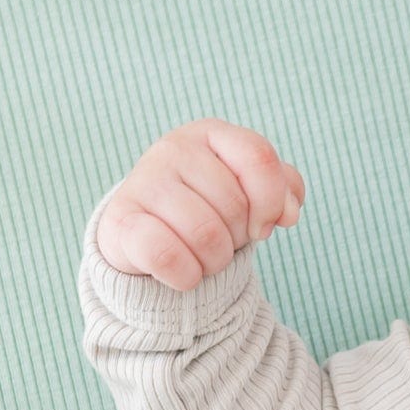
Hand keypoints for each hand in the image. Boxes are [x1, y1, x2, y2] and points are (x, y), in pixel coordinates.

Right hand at [93, 118, 306, 289]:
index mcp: (211, 133)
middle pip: (235, 207)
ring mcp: (143, 182)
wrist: (148, 237)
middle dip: (238, 238)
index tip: (262, 226)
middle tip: (220, 238)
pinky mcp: (120, 221)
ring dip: (214, 261)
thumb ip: (282, 189)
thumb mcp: (250, 191)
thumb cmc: (209, 209)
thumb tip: (289, 213)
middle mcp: (173, 148)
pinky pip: (169, 257)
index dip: (271, 202)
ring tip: (201, 254)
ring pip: (206, 236)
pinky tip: (180, 270)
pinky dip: (185, 276)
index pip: (259, 158)